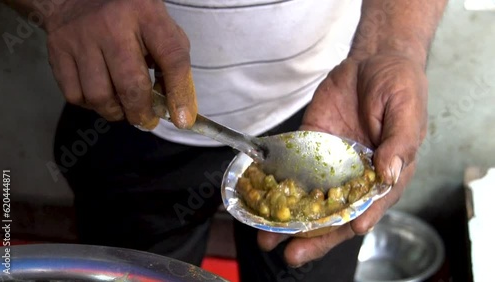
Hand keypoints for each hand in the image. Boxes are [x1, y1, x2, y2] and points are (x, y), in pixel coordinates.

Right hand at [45, 0, 196, 128]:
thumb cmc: (129, 17)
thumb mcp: (158, 26)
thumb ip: (171, 61)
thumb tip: (175, 105)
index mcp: (147, 14)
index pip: (172, 58)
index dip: (180, 93)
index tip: (182, 119)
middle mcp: (112, 24)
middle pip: (131, 86)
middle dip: (142, 113)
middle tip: (147, 120)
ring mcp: (81, 37)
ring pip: (100, 96)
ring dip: (116, 112)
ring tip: (124, 109)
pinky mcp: (58, 49)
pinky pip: (75, 95)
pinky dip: (91, 106)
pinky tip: (101, 97)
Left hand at [257, 53, 427, 266]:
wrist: (372, 60)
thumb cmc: (399, 86)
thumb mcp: (407, 110)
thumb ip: (400, 142)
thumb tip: (390, 171)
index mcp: (386, 173)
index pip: (373, 204)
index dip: (362, 218)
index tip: (350, 229)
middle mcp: (356, 176)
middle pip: (336, 213)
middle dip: (315, 236)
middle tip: (293, 254)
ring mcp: (332, 164)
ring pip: (311, 199)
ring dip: (290, 221)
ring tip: (268, 239)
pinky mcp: (311, 148)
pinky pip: (294, 171)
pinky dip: (279, 187)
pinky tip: (263, 202)